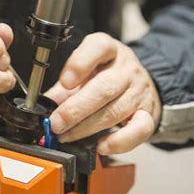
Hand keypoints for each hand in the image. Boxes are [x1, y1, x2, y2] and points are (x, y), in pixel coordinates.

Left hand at [45, 33, 160, 154]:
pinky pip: (138, 130)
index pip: (98, 47)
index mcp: (109, 49)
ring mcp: (139, 91)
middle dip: (75, 109)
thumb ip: (65, 87)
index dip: (80, 64)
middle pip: (104, 87)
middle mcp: (126, 68)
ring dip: (86, 128)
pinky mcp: (148, 114)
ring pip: (115, 111)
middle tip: (57, 123)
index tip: (65, 82)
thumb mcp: (85, 71)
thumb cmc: (106, 75)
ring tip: (67, 135)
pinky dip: (118, 142)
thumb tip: (45, 105)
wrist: (140, 84)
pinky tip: (100, 146)